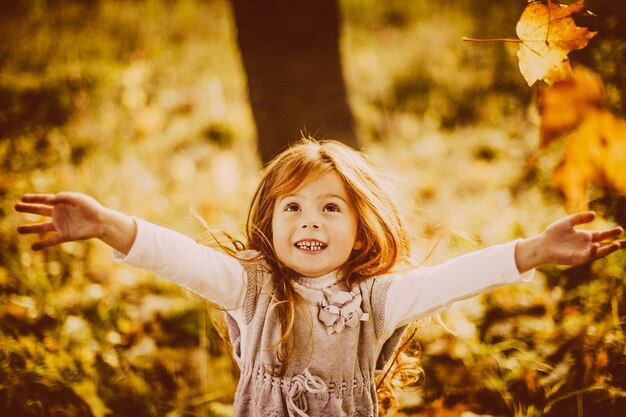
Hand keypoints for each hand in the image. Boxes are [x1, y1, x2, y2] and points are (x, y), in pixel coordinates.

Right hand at [15, 192, 135, 253]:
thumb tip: (48, 200)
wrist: (102, 222)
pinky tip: (33, 247)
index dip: (34, 199)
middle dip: (28, 209)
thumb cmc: (91, 208)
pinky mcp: (66, 236)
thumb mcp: (78, 199)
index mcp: (62, 204)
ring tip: (18, 229)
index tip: (22, 198)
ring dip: (30, 228)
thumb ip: (63, 197)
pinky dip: (43, 244)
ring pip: (42, 227)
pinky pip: (52, 241)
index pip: (44, 200)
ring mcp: (62, 225)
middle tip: (15, 206)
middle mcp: (59, 214)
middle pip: (40, 211)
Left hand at [516, 212, 625, 272]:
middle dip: (615, 244)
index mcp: (585, 236)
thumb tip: (594, 214)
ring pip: (598, 252)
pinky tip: (596, 246)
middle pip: (604, 245)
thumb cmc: (554, 233)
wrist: (542, 244)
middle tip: (625, 242)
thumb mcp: (568, 222)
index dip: (611, 233)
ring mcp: (582, 253)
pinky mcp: (576, 259)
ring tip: (616, 245)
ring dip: (607, 249)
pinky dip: (592, 252)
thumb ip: (580, 218)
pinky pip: (587, 256)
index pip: (602, 235)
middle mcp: (586, 245)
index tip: (620, 230)